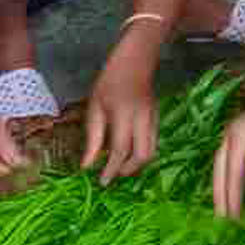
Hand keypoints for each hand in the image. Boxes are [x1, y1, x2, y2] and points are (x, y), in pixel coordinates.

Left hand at [82, 44, 158, 181]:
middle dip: (127, 170)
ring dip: (135, 165)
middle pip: (142, 156)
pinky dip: (140, 155)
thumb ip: (92, 137)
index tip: (101, 182)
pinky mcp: (157, 121)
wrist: (136, 62)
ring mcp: (153, 120)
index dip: (111, 169)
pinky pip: (152, 145)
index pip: (119, 150)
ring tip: (118, 166)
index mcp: (123, 115)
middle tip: (111, 175)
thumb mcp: (94, 107)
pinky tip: (127, 154)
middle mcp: (142, 120)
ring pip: (151, 153)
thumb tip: (87, 165)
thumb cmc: (109, 82)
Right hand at [213, 87, 244, 215]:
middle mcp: (230, 134)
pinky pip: (230, 158)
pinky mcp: (240, 132)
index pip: (233, 173)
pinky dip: (230, 174)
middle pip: (219, 169)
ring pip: (222, 163)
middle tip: (222, 217)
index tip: (233, 216)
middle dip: (220, 193)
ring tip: (224, 207)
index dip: (233, 196)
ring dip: (223, 184)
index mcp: (238, 137)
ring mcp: (233, 132)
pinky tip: (235, 187)